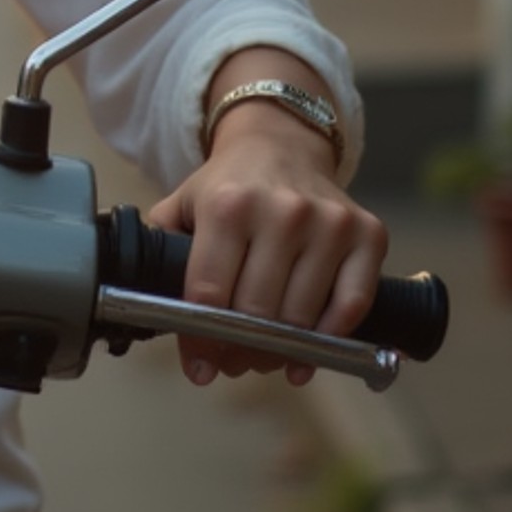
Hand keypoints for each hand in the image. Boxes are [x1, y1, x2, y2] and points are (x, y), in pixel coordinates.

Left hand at [148, 70, 385, 388]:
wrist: (281, 143)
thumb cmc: (228, 186)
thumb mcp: (182, 205)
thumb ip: (160, 252)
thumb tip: (143, 312)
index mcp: (227, 204)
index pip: (210, 294)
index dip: (202, 340)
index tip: (200, 367)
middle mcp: (282, 211)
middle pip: (259, 313)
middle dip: (242, 350)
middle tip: (234, 362)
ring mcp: (329, 222)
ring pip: (304, 317)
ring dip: (283, 352)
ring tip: (266, 358)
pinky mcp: (368, 232)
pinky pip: (352, 305)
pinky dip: (331, 338)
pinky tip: (309, 352)